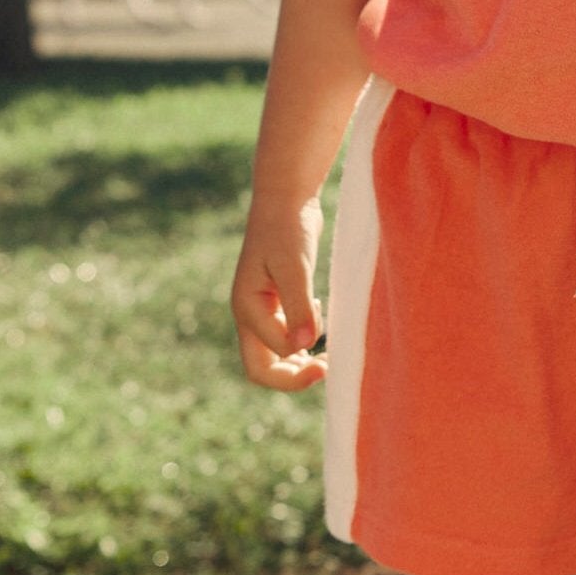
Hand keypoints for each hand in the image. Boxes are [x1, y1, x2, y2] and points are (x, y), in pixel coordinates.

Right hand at [230, 192, 327, 392]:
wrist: (287, 197)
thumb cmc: (289, 228)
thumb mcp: (295, 267)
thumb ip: (298, 306)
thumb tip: (303, 346)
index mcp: (246, 309)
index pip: (268, 359)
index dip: (297, 367)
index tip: (327, 357)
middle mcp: (250, 313)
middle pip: (261, 366)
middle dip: (291, 377)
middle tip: (327, 370)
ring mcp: (262, 307)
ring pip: (273, 352)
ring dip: (298, 360)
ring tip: (328, 357)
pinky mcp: (277, 297)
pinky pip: (284, 333)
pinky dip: (302, 339)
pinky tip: (320, 324)